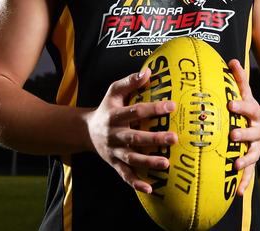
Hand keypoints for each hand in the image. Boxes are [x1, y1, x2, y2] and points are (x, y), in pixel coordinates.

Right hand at [85, 68, 177, 192]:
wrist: (86, 131)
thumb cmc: (107, 107)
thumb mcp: (113, 91)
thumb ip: (129, 82)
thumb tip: (148, 71)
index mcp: (115, 115)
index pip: (136, 111)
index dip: (154, 108)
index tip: (172, 106)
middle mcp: (114, 135)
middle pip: (135, 138)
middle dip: (154, 138)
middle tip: (174, 138)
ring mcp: (114, 151)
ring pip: (131, 159)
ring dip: (149, 162)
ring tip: (166, 163)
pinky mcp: (114, 164)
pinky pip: (125, 175)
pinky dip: (136, 183)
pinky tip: (150, 188)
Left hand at [227, 59, 259, 195]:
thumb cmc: (249, 108)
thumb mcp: (246, 93)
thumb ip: (239, 79)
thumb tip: (230, 60)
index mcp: (254, 113)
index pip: (248, 108)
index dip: (240, 106)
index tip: (230, 104)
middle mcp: (258, 131)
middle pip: (252, 133)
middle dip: (243, 134)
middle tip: (233, 135)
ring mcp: (257, 146)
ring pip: (252, 154)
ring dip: (245, 161)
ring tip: (236, 166)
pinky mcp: (253, 159)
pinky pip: (250, 173)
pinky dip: (244, 182)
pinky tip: (237, 193)